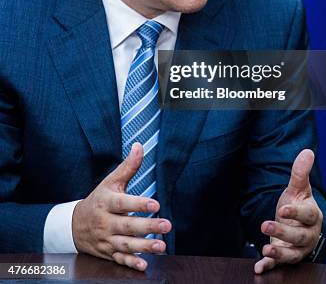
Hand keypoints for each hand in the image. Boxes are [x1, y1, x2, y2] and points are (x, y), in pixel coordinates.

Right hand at [72, 143, 171, 270]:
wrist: (74, 224)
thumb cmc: (99, 199)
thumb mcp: (111, 181)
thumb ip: (128, 166)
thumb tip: (139, 146)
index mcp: (106, 202)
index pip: (123, 203)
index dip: (139, 204)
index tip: (155, 204)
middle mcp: (105, 222)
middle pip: (127, 226)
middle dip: (147, 227)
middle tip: (166, 225)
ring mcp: (107, 239)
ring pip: (125, 245)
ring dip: (144, 247)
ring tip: (161, 245)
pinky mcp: (109, 253)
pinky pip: (120, 260)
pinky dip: (131, 263)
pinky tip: (144, 265)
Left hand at [254, 149, 322, 273]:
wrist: (297, 226)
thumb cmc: (298, 206)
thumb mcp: (298, 189)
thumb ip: (300, 173)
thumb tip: (308, 151)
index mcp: (313, 217)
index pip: (308, 216)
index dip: (296, 213)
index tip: (283, 209)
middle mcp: (308, 235)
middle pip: (299, 237)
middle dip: (283, 233)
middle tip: (265, 225)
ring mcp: (298, 249)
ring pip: (292, 254)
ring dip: (279, 253)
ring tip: (265, 249)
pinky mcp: (286, 257)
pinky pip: (279, 265)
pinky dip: (269, 266)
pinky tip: (259, 267)